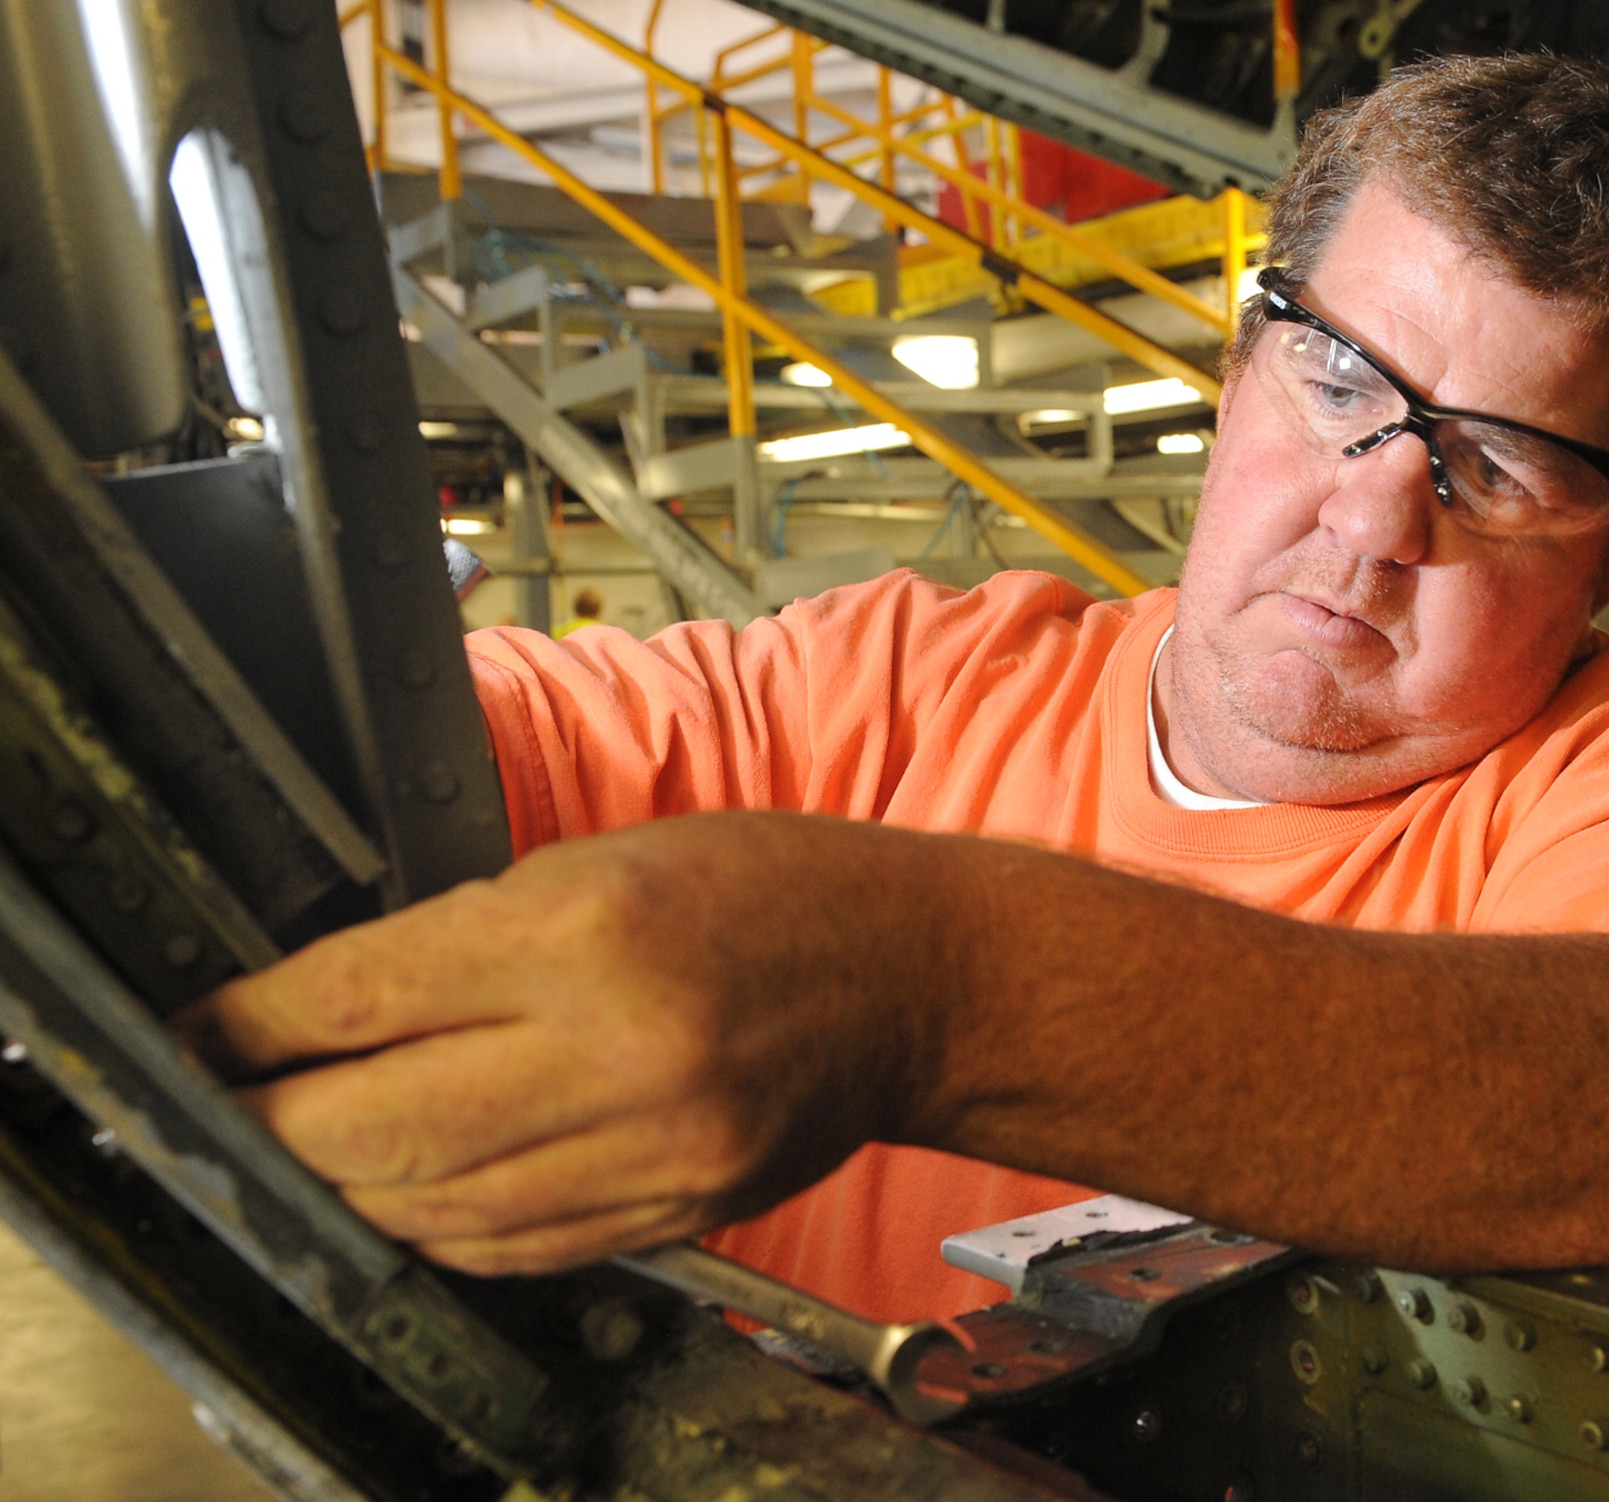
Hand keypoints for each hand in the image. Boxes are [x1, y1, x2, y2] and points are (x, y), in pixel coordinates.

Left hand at [175, 812, 950, 1273]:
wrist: (911, 977)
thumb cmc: (768, 890)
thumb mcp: (606, 859)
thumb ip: (472, 937)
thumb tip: (340, 1006)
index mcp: (590, 929)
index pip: (365, 996)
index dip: (250, 1026)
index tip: (200, 1034)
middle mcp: (617, 1050)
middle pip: (372, 1128)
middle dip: (271, 1121)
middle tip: (228, 1103)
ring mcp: (651, 1150)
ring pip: (431, 1206)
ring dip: (347, 1181)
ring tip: (314, 1145)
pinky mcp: (674, 1212)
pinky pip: (511, 1247)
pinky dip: (437, 1224)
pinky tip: (413, 1189)